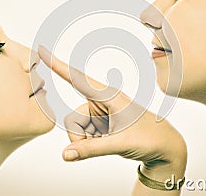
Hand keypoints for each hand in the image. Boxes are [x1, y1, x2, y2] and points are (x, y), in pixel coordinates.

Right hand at [38, 45, 186, 182]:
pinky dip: (90, 143)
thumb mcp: (120, 144)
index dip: (57, 65)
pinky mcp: (100, 122)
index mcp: (108, 95)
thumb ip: (91, 150)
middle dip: (81, 137)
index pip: (78, 79)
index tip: (42, 51)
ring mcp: (100, 112)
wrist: (164, 147)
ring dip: (87, 141)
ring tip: (110, 141)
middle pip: (73, 119)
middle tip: (103, 142)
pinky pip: (83, 134)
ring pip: (77, 129)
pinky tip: (109, 141)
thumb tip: (65, 155)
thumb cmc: (149, 138)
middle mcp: (101, 100)